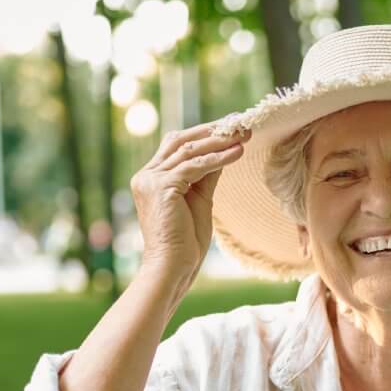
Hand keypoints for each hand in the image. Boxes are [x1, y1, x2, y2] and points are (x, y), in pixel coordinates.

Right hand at [131, 120, 250, 293]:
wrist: (172, 268)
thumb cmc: (185, 243)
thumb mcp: (199, 200)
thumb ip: (206, 175)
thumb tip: (223, 152)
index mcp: (150, 179)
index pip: (176, 146)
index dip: (204, 134)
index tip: (230, 127)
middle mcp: (146, 176)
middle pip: (180, 140)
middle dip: (212, 130)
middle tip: (239, 122)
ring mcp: (151, 180)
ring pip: (190, 150)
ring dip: (220, 140)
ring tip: (245, 134)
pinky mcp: (162, 186)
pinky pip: (196, 166)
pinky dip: (219, 158)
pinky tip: (239, 152)